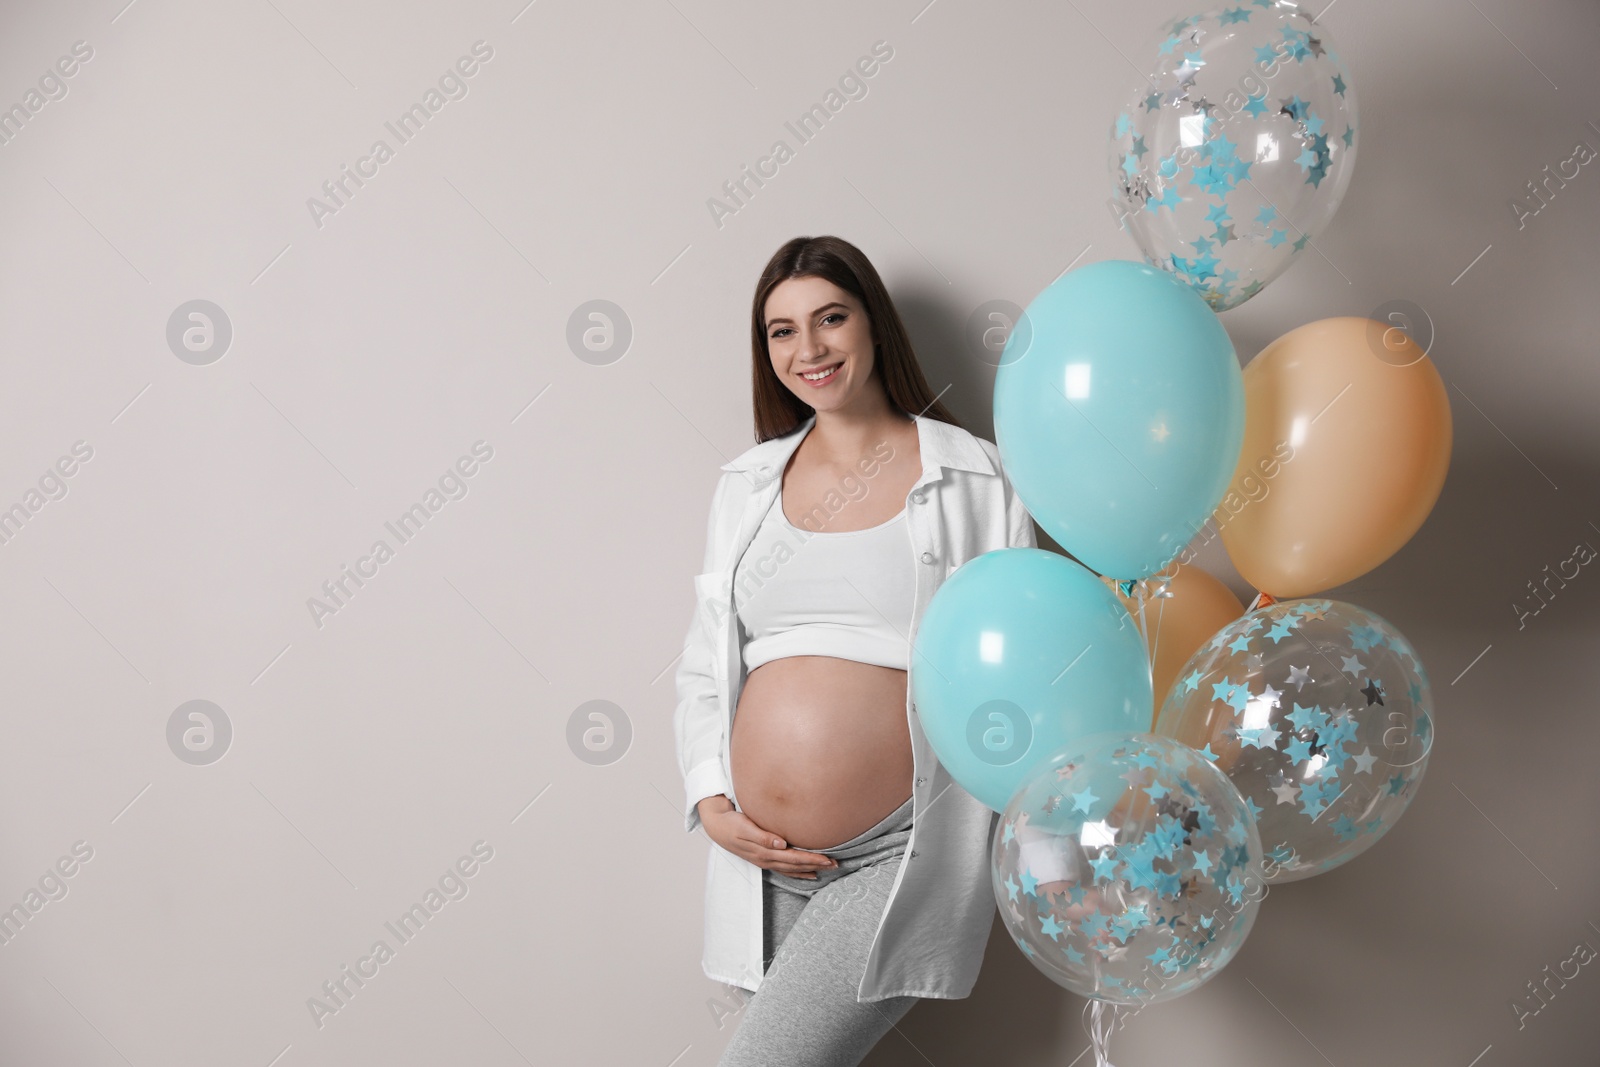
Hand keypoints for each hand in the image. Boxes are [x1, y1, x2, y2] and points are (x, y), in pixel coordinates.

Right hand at [697, 795, 837, 878]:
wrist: (717, 827)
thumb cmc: (732, 824)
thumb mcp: (745, 827)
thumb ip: (763, 836)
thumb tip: (781, 844)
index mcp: (764, 852)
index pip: (793, 858)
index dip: (812, 859)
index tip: (828, 859)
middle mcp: (766, 859)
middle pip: (796, 865)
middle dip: (816, 865)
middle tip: (836, 864)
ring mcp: (765, 861)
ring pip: (792, 869)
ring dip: (810, 869)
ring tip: (827, 868)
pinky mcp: (763, 858)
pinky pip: (785, 869)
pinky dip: (798, 873)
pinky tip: (809, 873)